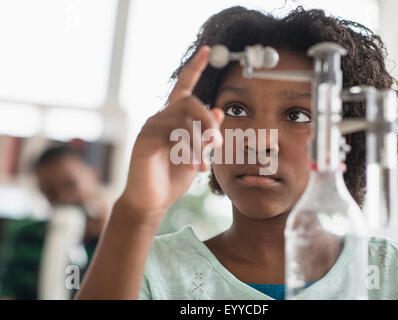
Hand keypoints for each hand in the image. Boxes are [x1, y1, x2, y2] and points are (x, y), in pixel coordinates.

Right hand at [119, 46, 223, 221]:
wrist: (152, 201)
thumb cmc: (173, 177)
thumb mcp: (197, 154)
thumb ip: (206, 134)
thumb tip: (218, 111)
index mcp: (174, 119)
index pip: (184, 88)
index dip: (194, 68)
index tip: (206, 50)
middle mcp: (161, 118)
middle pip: (190, 102)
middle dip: (208, 122)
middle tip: (218, 144)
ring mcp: (151, 127)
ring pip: (183, 119)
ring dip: (200, 143)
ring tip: (204, 164)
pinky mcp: (144, 139)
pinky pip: (172, 134)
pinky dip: (188, 150)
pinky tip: (192, 164)